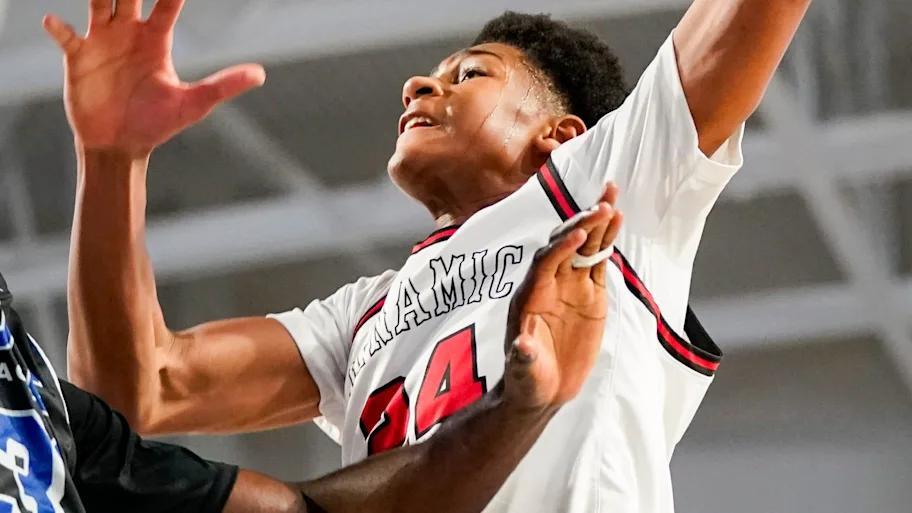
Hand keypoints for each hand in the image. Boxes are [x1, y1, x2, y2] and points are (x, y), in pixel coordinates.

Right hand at [43, 0, 264, 155]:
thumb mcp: (193, 104)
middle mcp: (128, 33)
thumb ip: (224, 86)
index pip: (167, 3)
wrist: (122, 146)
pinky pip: (67, 36)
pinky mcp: (78, 58)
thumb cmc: (158, 124)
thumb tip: (260, 74)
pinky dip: (59, 28)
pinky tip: (54, 22)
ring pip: (98, 3)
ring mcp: (102, 42)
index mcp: (156, 40)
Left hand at [503, 184, 622, 412]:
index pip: (544, 264)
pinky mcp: (588, 294)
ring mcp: (570, 286)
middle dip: (582, 224)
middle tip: (603, 205)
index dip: (560, 248)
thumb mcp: (524, 374)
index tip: (580, 235)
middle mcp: (548, 284)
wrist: (541, 388)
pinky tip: (617, 219)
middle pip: (564, 245)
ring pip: (583, 246)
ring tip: (611, 196)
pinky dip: (606, 241)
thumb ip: (523, 359)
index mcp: (530, 297)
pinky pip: (597, 261)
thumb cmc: (527, 380)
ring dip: (596, 222)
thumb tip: (521, 347)